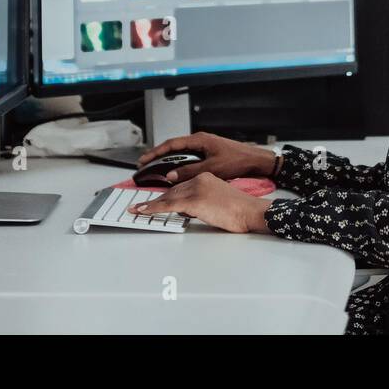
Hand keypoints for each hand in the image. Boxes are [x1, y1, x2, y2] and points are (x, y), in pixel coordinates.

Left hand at [129, 172, 273, 233]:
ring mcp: (197, 188)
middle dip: (156, 200)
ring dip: (151, 205)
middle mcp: (200, 179)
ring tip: (138, 210)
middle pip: (173, 191)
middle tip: (140, 207)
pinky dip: (153, 207)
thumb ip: (201, 202)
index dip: (166, 196)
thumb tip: (186, 209)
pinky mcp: (195, 200)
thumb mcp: (217, 202)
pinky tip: (143, 210)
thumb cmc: (240, 211)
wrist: (250, 212)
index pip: (181, 186)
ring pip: (168, 197)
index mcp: (206, 177)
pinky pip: (169, 204)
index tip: (154, 200)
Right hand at [137, 131, 276, 184]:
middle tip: (145, 164)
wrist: (256, 160)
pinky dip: (179, 163)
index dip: (155, 152)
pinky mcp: (209, 153)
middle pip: (174, 146)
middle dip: (158, 155)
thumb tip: (171, 175)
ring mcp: (205, 146)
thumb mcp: (212, 168)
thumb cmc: (238, 160)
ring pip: (181, 152)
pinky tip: (176, 172)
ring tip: (156, 168)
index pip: (171, 144)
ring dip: (169, 160)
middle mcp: (201, 140)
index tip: (144, 159)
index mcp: (200, 139)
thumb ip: (190, 171)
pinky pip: (189, 157)